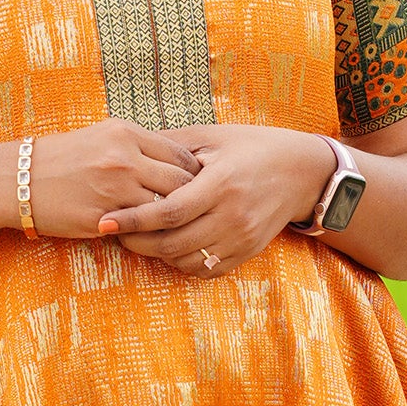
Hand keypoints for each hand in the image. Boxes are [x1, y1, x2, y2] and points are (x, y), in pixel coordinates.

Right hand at [23, 121, 203, 239]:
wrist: (18, 179)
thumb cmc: (64, 158)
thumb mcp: (103, 136)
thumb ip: (139, 145)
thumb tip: (180, 161)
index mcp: (126, 133)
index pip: (181, 154)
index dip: (195, 174)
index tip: (198, 188)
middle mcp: (123, 157)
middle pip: (181, 182)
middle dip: (192, 199)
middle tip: (196, 211)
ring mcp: (114, 189)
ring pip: (165, 208)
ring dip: (173, 220)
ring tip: (178, 227)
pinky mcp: (103, 217)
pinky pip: (141, 229)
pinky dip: (150, 233)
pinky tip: (153, 236)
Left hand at [110, 123, 332, 273]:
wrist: (301, 172)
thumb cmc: (252, 147)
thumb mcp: (213, 136)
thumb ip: (171, 144)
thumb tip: (129, 148)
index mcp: (221, 183)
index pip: (169, 212)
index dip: (132, 220)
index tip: (104, 222)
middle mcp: (233, 215)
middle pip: (173, 244)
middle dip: (137, 243)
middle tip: (115, 233)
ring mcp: (242, 238)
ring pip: (186, 261)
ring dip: (157, 255)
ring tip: (139, 238)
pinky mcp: (247, 252)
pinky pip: (206, 269)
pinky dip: (181, 263)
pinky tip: (170, 247)